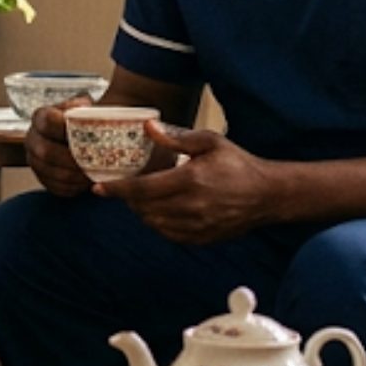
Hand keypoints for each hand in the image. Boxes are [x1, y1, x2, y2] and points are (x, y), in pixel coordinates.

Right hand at [24, 103, 93, 197]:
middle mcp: (32, 138)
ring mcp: (34, 160)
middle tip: (91, 163)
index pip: (48, 121)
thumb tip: (88, 113)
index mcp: (40, 118)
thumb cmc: (80, 123)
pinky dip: (71, 187)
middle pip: (46, 151)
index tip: (83, 132)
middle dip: (70, 159)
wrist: (73, 138)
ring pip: (49, 172)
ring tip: (91, 175)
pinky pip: (53, 186)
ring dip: (73, 176)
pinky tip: (84, 183)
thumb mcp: (81, 110)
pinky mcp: (41, 178)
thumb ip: (84, 110)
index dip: (64, 127)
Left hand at [102, 124, 275, 245]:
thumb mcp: (210, 142)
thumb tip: (147, 127)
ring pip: (154, 224)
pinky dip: (159, 225)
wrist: (268, 195)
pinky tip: (163, 211)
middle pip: (144, 209)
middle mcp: (192, 207)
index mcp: (190, 180)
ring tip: (146, 198)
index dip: (117, 190)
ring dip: (143, 212)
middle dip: (130, 199)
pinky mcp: (203, 238)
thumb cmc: (238, 164)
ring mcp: (198, 226)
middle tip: (129, 187)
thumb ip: (176, 138)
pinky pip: (169, 235)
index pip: (142, 189)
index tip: (98, 189)